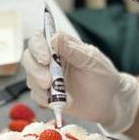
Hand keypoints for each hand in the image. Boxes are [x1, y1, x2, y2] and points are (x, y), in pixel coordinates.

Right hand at [22, 31, 138, 131]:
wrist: (110, 102)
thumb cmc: (104, 76)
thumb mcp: (92, 61)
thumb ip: (73, 50)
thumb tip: (55, 37)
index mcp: (61, 46)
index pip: (39, 39)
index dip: (38, 47)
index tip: (46, 59)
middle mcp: (51, 60)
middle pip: (28, 57)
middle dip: (35, 70)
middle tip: (47, 82)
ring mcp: (47, 77)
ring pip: (30, 77)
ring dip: (40, 87)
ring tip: (60, 94)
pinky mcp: (47, 94)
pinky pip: (36, 95)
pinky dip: (45, 99)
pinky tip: (62, 101)